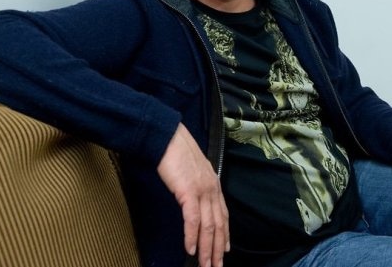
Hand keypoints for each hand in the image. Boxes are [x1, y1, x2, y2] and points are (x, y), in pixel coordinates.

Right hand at [157, 123, 228, 266]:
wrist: (167, 137)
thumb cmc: (175, 152)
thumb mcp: (192, 171)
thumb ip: (196, 185)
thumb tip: (193, 199)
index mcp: (213, 184)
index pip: (223, 215)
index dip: (224, 234)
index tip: (224, 250)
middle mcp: (212, 188)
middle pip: (218, 225)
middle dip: (217, 249)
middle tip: (216, 266)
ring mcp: (202, 190)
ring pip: (208, 226)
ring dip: (206, 249)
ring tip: (205, 265)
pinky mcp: (188, 191)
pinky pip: (192, 219)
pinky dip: (192, 236)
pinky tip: (190, 249)